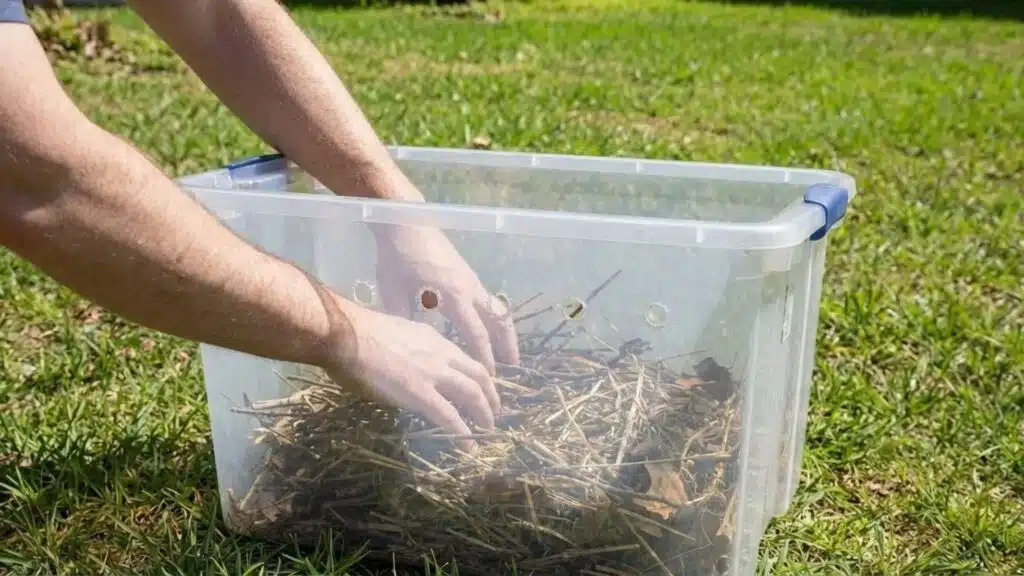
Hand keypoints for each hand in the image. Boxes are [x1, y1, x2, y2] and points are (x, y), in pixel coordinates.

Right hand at [324, 298, 499, 452]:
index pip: (465, 358)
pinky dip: (462, 432)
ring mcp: (431, 372)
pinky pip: (448, 415)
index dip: (477, 376)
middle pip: (478, 375)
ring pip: (472, 393)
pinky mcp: (419, 392)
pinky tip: (467, 446)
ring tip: (488, 430)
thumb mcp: (396, 335)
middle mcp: (440, 353)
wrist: (344, 333)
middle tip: (493, 412)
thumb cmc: (357, 333)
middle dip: (490, 395)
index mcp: (432, 339)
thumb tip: (411, 368)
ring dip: (483, 413)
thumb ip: (411, 351)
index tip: (482, 388)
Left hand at [373, 224, 519, 374]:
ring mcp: (471, 279)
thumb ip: (405, 319)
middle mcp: (469, 288)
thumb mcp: (393, 291)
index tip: (490, 377)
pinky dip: (494, 318)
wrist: (405, 220)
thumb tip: (412, 345)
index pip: (475, 333)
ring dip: (505, 332)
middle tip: (513, 368)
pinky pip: (489, 300)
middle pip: (498, 321)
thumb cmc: (397, 256)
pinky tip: (488, 329)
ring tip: (509, 353)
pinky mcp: (467, 273)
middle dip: (506, 346)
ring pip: (497, 309)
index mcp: (453, 296)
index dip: (484, 357)